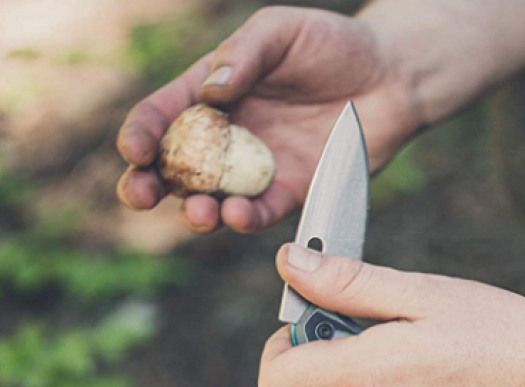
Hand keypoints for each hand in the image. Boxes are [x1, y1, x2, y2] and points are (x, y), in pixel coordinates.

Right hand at [116, 7, 417, 234]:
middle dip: (147, 184)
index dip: (141, 133)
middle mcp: (227, 135)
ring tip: (197, 210)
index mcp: (212, 93)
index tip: (133, 149)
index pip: (163, 115)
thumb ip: (242, 55)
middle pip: (173, 167)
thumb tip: (209, 92)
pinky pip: (259, 212)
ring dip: (195, 210)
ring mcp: (256, 168)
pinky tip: (237, 214)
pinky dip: (244, 218)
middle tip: (139, 195)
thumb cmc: (333, 44)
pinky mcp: (290, 191)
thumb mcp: (280, 32)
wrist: (391, 77)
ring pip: (210, 199)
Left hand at [258, 244, 524, 386]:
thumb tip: (290, 264)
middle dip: (321, 362)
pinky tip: (442, 386)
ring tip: (417, 356)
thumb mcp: (424, 292)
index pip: (274, 381)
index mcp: (366, 380)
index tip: (311, 322)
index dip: (281, 347)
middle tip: (368, 329)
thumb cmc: (507, 334)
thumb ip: (348, 282)